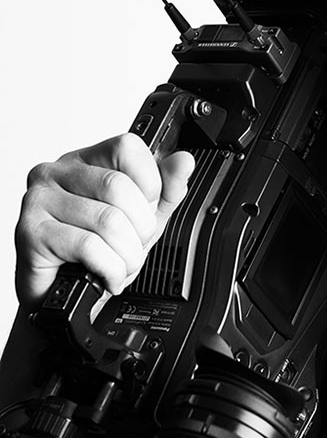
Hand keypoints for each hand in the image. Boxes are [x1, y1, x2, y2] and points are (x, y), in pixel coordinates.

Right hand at [14, 133, 194, 308]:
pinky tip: (107, 275)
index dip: (150, 182)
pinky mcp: (31, 232)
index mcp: (87, 160)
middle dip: (141, 227)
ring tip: (122, 263)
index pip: (127, 146)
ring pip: (108, 220)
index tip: (147, 207)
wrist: (64, 291)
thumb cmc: (98, 250)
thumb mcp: (143, 216)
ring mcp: (40, 199)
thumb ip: (167, 188)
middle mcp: (58, 172)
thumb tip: (183, 160)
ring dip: (127, 254)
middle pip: (119, 187)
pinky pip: (89, 246)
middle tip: (135, 244)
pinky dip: (110, 268)